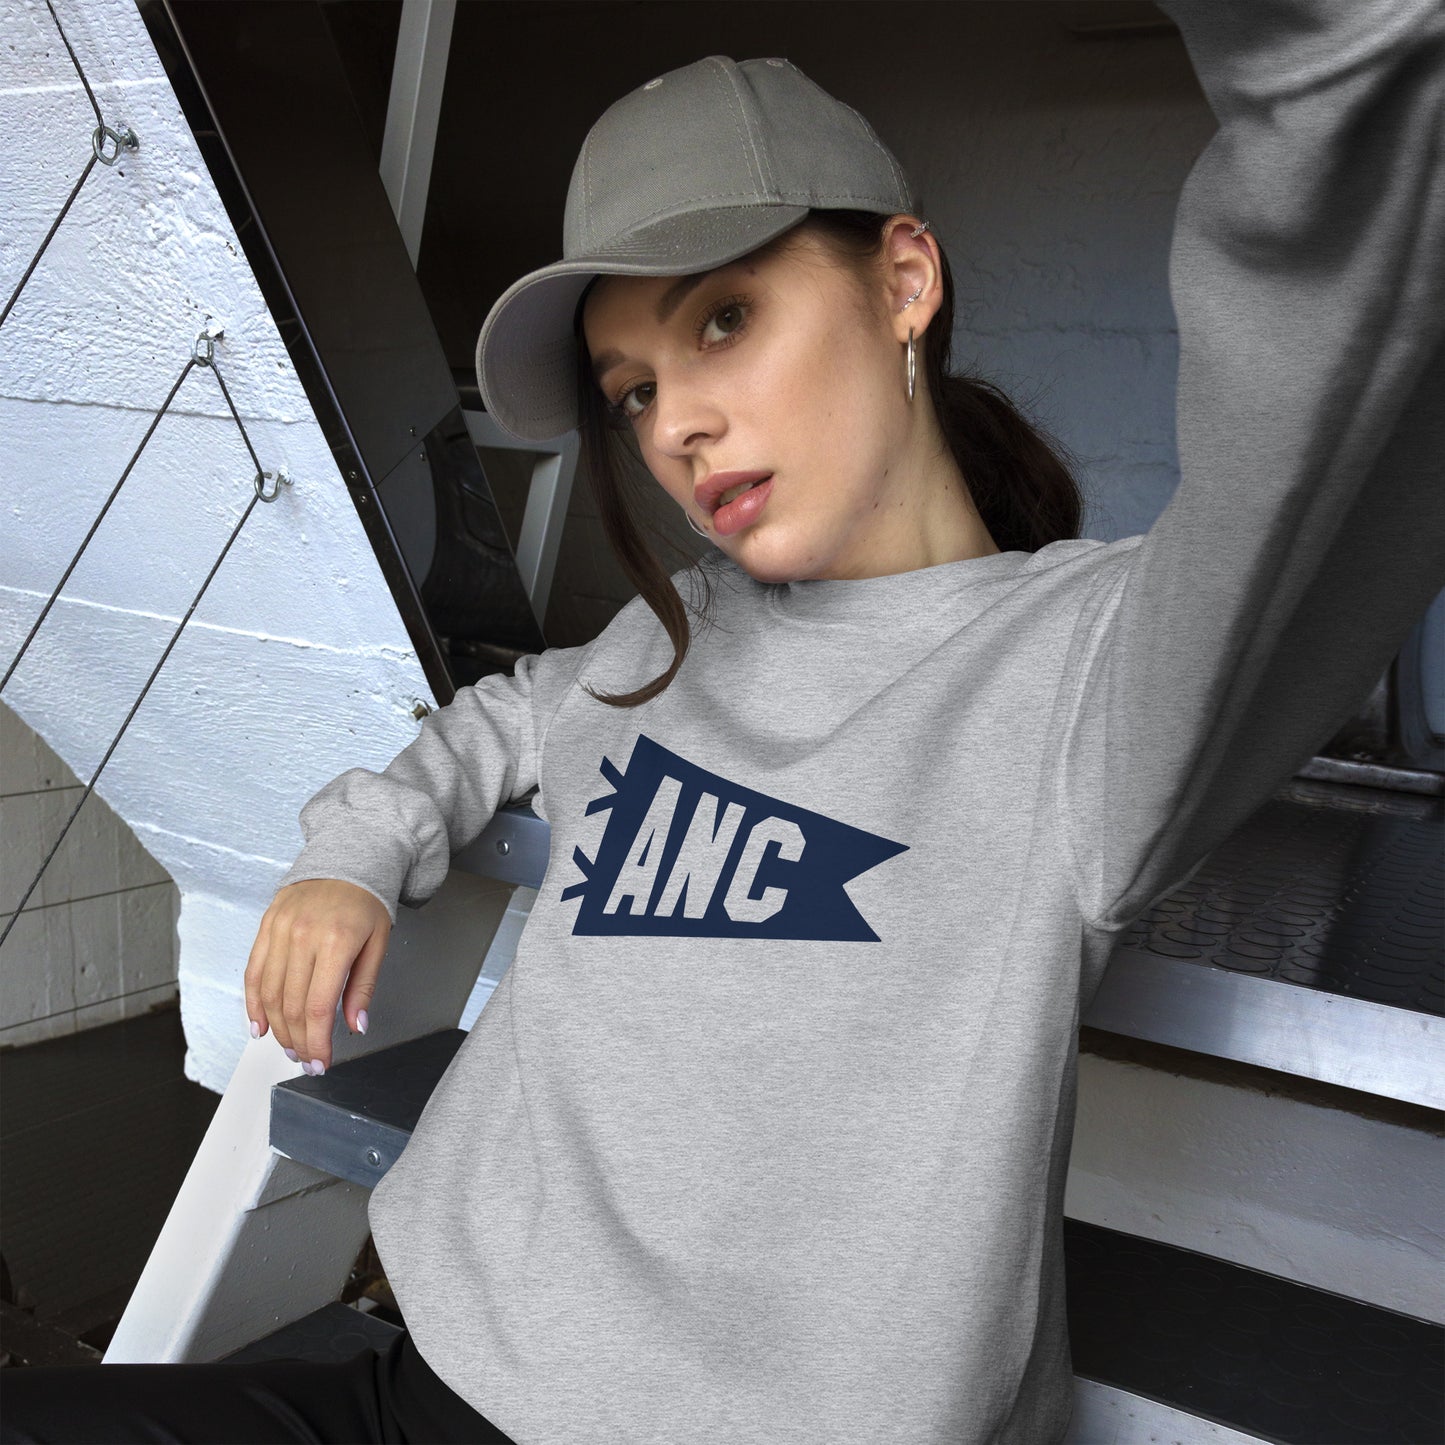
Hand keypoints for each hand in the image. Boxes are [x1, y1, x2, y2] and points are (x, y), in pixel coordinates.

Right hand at [244, 879, 390, 1074]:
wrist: (347, 859)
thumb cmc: (366, 902)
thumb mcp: (379, 943)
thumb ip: (364, 988)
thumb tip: (356, 1027)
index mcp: (337, 941)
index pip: (319, 1007)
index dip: (318, 1042)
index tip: (321, 1062)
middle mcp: (303, 936)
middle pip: (291, 1005)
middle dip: (298, 1041)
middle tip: (306, 1060)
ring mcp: (280, 930)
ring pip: (269, 993)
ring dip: (276, 1028)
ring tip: (289, 1046)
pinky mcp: (266, 926)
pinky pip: (253, 972)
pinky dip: (253, 1003)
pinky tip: (259, 1025)